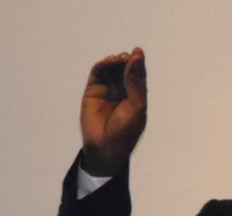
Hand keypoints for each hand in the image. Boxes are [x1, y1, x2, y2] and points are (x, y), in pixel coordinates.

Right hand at [80, 47, 146, 175]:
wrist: (105, 147)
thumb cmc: (126, 131)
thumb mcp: (137, 105)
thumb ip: (136, 82)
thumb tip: (135, 57)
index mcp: (136, 95)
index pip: (138, 74)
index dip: (138, 62)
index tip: (137, 52)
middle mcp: (122, 91)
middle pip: (125, 68)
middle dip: (126, 61)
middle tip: (126, 57)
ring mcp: (107, 90)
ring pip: (111, 68)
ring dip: (115, 61)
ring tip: (118, 59)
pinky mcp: (93, 90)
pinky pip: (98, 73)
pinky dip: (102, 65)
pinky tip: (108, 62)